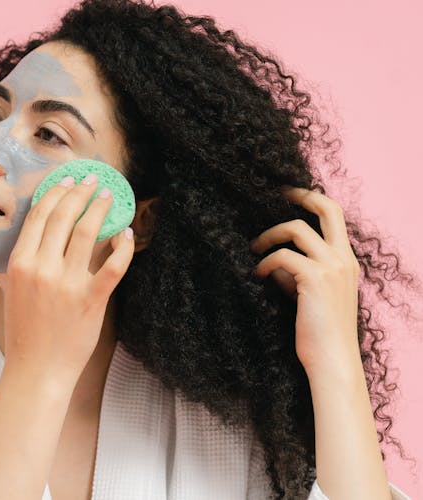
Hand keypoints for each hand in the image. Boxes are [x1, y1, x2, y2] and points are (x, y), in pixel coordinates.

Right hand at [3, 173, 134, 379]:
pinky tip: (126, 232)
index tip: (68, 179)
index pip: (39, 216)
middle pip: (64, 216)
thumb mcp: (14, 289)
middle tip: (93, 179)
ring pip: (88, 232)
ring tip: (110, 196)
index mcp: (20, 263)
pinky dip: (123, 245)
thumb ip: (25, 261)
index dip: (56, 192)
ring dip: (101, 208)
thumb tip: (40, 234)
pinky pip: (113, 265)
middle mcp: (42, 268)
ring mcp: (67, 283)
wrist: (36, 369)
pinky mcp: (91, 300)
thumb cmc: (25, 332)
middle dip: (80, 191)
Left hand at [249, 185, 361, 377]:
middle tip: (274, 193)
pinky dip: (265, 262)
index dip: (312, 199)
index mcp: (347, 260)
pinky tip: (256, 274)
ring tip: (253, 248)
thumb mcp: (309, 295)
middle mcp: (344, 258)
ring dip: (268, 236)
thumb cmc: (317, 332)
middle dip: (299, 195)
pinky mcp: (315, 279)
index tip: (287, 195)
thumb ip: (297, 273)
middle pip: (328, 208)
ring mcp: (333, 267)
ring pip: (296, 229)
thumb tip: (272, 260)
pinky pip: (283, 256)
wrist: (331, 361)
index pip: (335, 216)